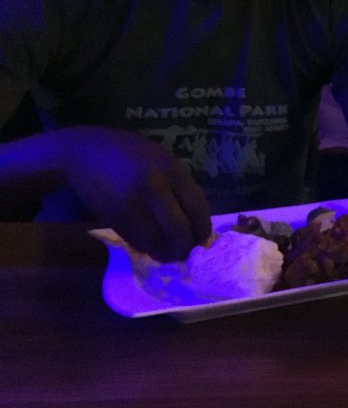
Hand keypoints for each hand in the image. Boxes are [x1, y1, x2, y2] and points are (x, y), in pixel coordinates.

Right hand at [60, 127, 210, 260]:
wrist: (83, 153)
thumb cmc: (128, 154)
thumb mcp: (161, 160)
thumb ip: (178, 185)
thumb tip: (194, 220)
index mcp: (172, 170)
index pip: (198, 206)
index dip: (203, 229)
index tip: (202, 240)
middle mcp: (155, 187)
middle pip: (179, 229)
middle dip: (184, 246)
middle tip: (184, 253)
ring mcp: (132, 203)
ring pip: (156, 240)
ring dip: (164, 253)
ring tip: (166, 254)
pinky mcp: (113, 216)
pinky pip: (135, 240)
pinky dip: (145, 247)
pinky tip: (148, 246)